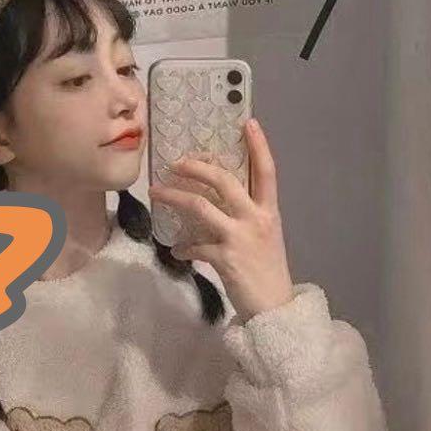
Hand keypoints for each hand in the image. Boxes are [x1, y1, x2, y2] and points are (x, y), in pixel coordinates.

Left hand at [147, 118, 294, 321]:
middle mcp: (256, 220)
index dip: (259, 146)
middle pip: (225, 181)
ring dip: (175, 197)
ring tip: (157, 191)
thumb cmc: (267, 272)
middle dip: (198, 167)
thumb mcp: (264, 238)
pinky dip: (183, 247)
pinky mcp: (225, 259)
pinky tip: (176, 250)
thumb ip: (246, 218)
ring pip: (202, 207)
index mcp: (269, 212)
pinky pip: (195, 246)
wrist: (274, 308)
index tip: (248, 122)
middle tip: (176, 162)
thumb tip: (218, 204)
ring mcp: (240, 238)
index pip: (267, 171)